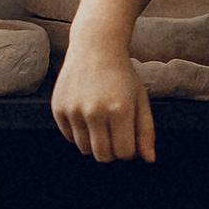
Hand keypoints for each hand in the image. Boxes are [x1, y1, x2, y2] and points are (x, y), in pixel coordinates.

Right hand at [52, 35, 155, 163]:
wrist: (95, 47)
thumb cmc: (122, 75)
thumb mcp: (140, 100)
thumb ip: (146, 131)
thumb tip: (149, 160)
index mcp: (119, 110)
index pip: (123, 153)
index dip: (128, 150)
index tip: (128, 136)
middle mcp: (94, 111)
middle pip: (103, 156)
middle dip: (112, 151)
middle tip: (115, 132)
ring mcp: (74, 110)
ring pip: (85, 149)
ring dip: (95, 142)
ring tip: (101, 121)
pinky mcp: (59, 109)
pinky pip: (69, 137)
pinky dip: (79, 132)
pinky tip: (86, 112)